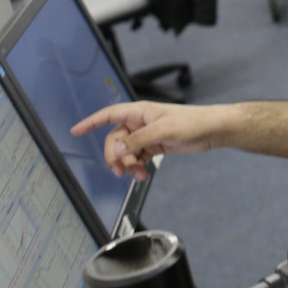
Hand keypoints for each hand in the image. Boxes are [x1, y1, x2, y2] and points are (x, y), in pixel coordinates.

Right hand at [70, 101, 223, 179]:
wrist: (211, 130)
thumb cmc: (191, 122)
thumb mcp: (163, 130)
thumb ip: (139, 140)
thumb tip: (118, 150)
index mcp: (139, 112)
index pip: (108, 115)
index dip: (91, 122)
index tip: (75, 130)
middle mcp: (139, 122)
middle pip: (115, 140)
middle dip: (115, 156)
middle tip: (120, 170)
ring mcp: (146, 135)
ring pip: (126, 152)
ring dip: (127, 165)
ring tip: (137, 175)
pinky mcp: (154, 146)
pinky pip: (137, 157)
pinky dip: (136, 166)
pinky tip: (141, 174)